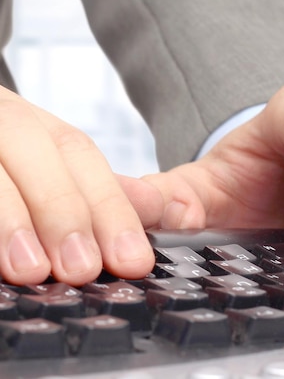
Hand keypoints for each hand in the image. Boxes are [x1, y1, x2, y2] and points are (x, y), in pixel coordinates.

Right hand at [0, 86, 153, 285]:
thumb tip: (161, 208)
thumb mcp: (43, 172)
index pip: (76, 152)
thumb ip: (96, 192)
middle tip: (82, 267)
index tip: (131, 258)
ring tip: (30, 270)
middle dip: (60, 209)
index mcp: (22, 120)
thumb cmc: (0, 166)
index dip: (108, 205)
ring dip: (6, 219)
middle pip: (27, 144)